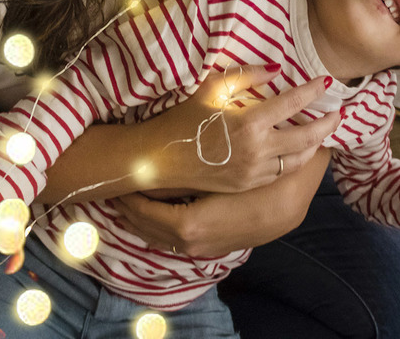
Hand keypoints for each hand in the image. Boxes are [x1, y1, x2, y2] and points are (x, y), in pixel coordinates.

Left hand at [115, 146, 331, 256]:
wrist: (287, 204)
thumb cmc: (253, 180)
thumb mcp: (219, 164)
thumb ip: (187, 162)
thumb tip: (154, 153)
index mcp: (187, 223)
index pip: (142, 212)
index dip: (126, 195)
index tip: (116, 180)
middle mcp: (189, 241)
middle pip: (145, 227)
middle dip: (128, 209)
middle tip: (112, 191)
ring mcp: (200, 247)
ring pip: (157, 236)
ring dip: (140, 220)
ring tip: (126, 200)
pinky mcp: (211, 246)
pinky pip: (172, 239)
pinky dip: (158, 227)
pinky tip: (154, 213)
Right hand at [148, 65, 339, 192]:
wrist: (159, 160)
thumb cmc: (182, 119)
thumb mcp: (211, 89)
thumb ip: (244, 76)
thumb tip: (274, 70)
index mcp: (249, 122)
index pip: (292, 103)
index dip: (312, 91)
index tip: (326, 82)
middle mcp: (257, 150)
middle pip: (307, 136)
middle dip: (327, 123)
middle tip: (339, 112)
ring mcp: (254, 171)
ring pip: (299, 159)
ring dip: (316, 144)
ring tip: (324, 131)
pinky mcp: (248, 184)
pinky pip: (281, 172)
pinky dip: (296, 160)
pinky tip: (299, 150)